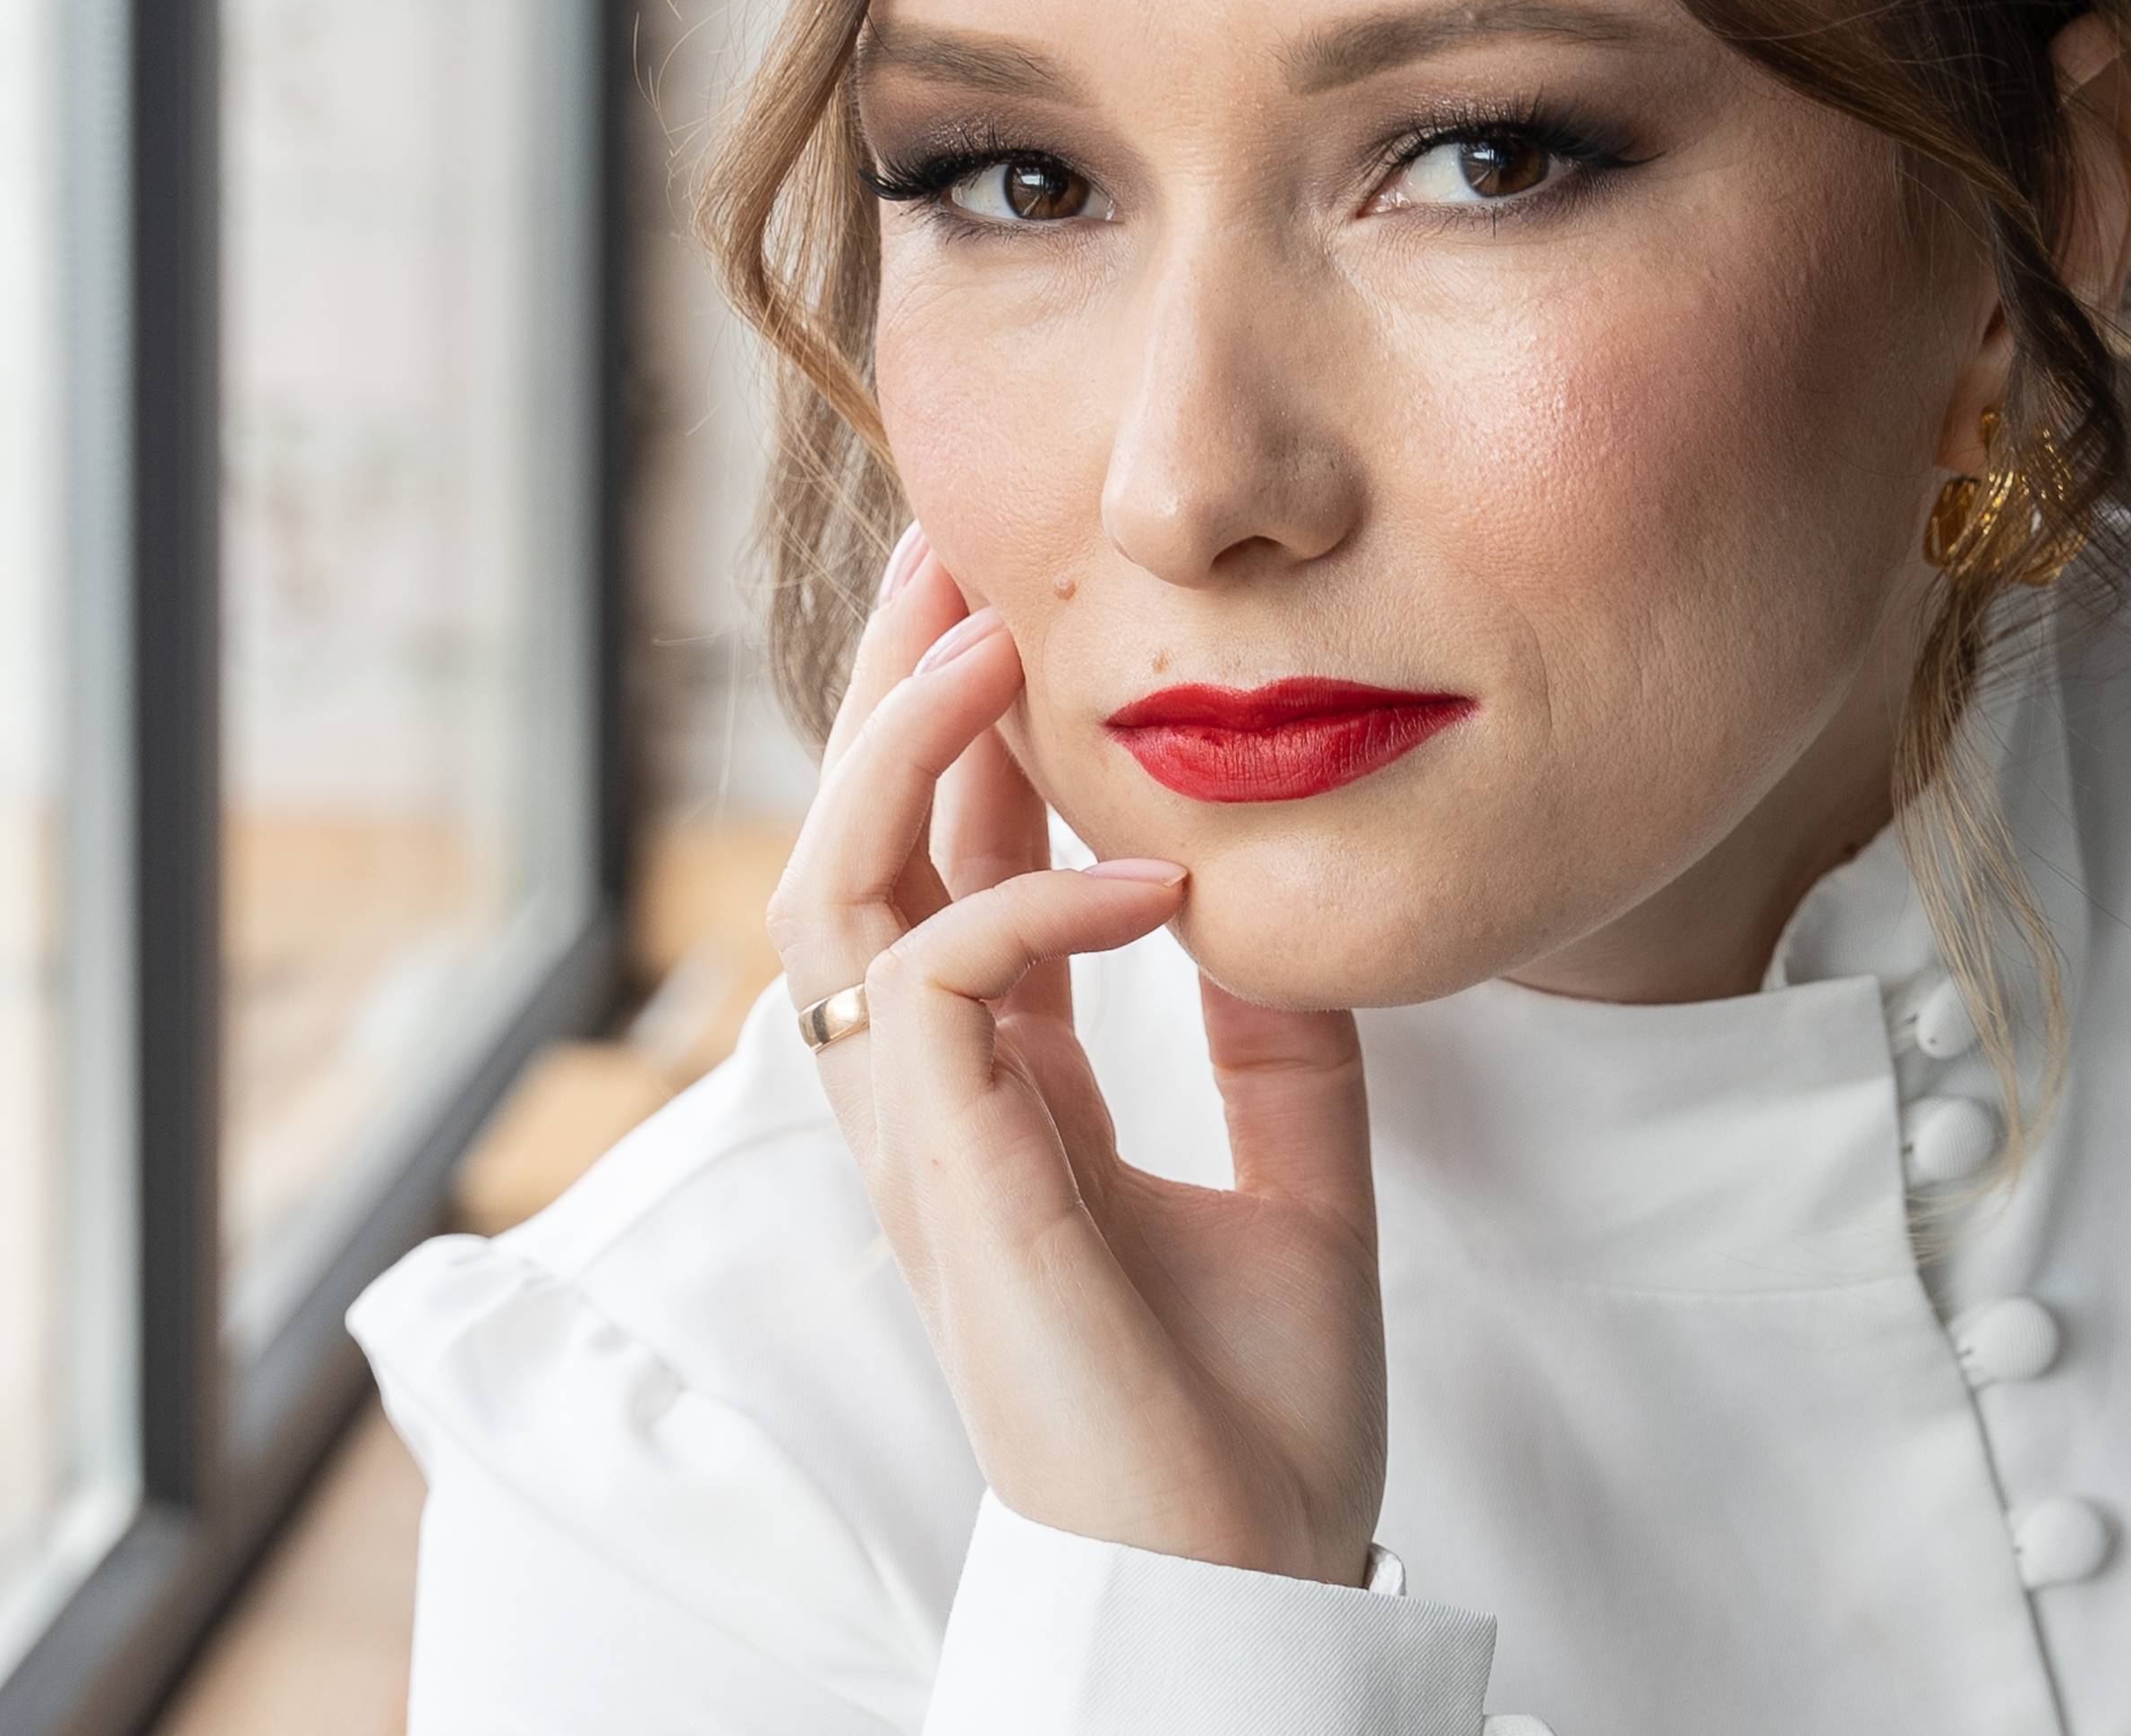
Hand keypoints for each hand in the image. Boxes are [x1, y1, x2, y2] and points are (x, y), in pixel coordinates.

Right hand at [765, 527, 1390, 1586]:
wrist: (1250, 1582)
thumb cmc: (1258, 1423)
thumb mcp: (1296, 1179)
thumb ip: (1273, 1043)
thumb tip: (1276, 897)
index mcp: (1004, 1108)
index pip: (943, 880)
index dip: (961, 745)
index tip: (1014, 611)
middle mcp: (936, 1115)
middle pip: (851, 854)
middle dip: (889, 694)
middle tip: (955, 548)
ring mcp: (926, 1151)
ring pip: (833, 896)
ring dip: (903, 749)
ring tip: (992, 636)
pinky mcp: (958, 1188)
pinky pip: (934, 983)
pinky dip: (1032, 899)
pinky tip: (1153, 880)